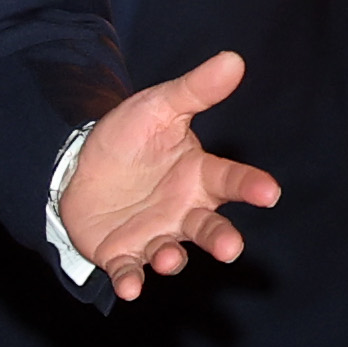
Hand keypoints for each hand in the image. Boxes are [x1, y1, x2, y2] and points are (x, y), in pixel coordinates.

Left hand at [58, 50, 279, 303]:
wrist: (77, 166)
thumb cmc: (129, 139)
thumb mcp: (158, 108)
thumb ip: (195, 91)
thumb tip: (233, 59)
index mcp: (198, 176)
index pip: (231, 180)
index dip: (251, 186)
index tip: (270, 192)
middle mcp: (184, 212)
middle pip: (209, 229)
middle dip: (221, 239)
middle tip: (230, 247)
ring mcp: (155, 236)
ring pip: (173, 253)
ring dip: (173, 259)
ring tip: (171, 258)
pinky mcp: (123, 254)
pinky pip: (130, 271)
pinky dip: (131, 281)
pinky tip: (131, 288)